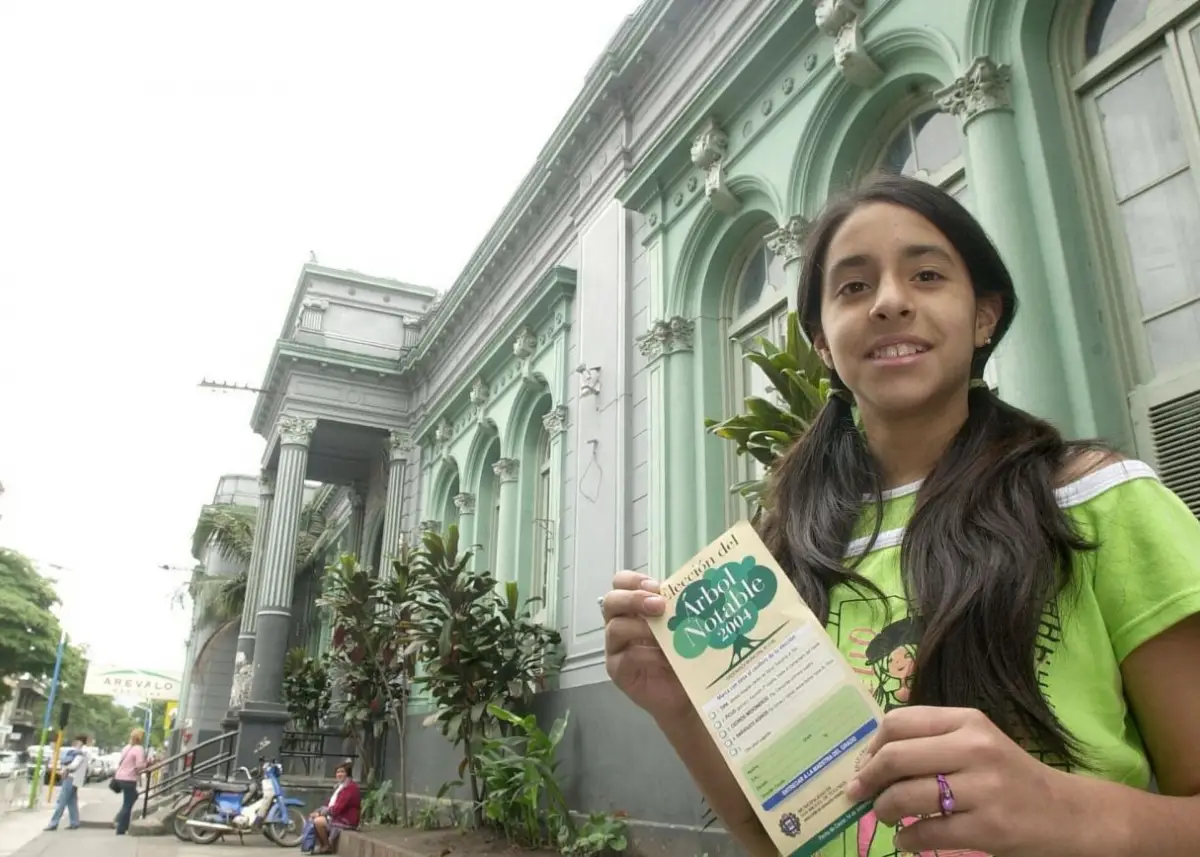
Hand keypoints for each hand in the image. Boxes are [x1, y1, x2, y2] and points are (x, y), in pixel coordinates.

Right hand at [603, 571, 689, 722]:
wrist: (684, 694)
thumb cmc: (681, 655)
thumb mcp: (681, 626)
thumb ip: (676, 608)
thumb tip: (688, 588)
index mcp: (633, 607)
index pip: (622, 583)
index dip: (636, 581)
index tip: (657, 587)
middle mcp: (619, 623)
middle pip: (612, 601)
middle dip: (634, 599)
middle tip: (659, 605)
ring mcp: (616, 647)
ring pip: (615, 628)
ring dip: (642, 627)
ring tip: (662, 634)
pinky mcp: (618, 670)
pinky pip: (626, 657)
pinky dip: (647, 654)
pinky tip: (665, 657)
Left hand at [846, 706, 1084, 856]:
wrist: (1066, 814)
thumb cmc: (1008, 775)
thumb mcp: (976, 742)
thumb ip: (931, 741)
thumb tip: (869, 758)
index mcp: (967, 721)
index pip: (899, 722)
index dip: (871, 746)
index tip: (862, 763)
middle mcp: (975, 748)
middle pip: (896, 757)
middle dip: (868, 779)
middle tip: (858, 793)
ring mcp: (983, 789)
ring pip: (907, 796)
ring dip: (884, 810)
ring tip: (884, 816)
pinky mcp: (989, 828)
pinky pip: (929, 833)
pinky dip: (907, 840)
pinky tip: (906, 840)